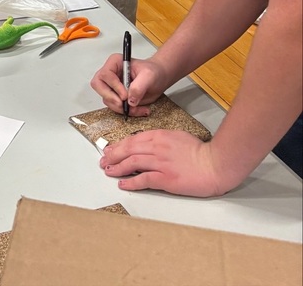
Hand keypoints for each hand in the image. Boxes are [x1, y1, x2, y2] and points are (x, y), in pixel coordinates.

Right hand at [90, 53, 168, 116]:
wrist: (159, 79)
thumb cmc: (154, 72)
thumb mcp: (149, 76)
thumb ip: (139, 86)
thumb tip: (130, 99)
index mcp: (115, 62)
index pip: (105, 74)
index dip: (114, 86)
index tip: (125, 95)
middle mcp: (111, 74)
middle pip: (98, 86)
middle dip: (110, 97)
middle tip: (123, 104)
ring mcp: (112, 86)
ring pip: (107, 99)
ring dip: (121, 108)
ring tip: (138, 108)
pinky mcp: (117, 97)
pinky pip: (116, 107)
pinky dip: (127, 111)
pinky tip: (139, 110)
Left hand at [99, 131, 231, 196]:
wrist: (214, 164)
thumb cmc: (200, 151)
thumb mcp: (177, 136)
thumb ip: (161, 139)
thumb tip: (147, 144)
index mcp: (160, 136)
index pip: (133, 139)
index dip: (119, 145)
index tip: (111, 150)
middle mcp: (157, 148)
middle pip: (129, 150)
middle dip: (113, 155)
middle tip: (104, 161)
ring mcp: (160, 163)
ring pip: (132, 163)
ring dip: (117, 168)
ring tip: (108, 171)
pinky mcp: (165, 179)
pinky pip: (143, 180)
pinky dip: (131, 182)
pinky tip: (123, 184)